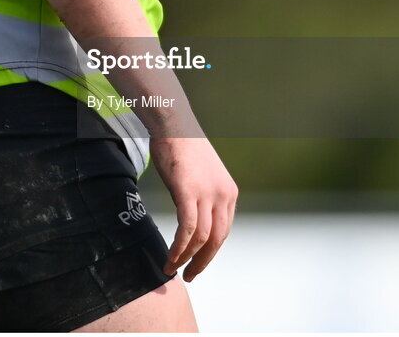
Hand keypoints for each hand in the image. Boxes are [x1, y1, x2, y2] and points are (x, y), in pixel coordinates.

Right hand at [149, 134, 237, 282]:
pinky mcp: (188, 191)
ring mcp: (207, 193)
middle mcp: (223, 194)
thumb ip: (204, 196)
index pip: (224, 230)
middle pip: (217, 240)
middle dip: (203, 262)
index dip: (211, 251)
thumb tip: (194, 218)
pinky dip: (179, 247)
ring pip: (202, 239)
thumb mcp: (203, 175)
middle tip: (190, 275)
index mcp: (229, 191)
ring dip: (187, 258)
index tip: (198, 261)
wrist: (173, 123)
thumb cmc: (183, 145)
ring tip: (173, 268)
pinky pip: (187, 229)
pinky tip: (170, 257)